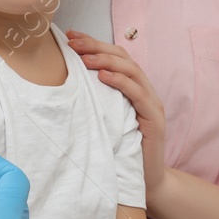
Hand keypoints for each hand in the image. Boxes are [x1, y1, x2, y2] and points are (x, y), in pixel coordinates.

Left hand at [65, 32, 166, 199]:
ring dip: (106, 61)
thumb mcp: (105, 121)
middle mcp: (145, 91)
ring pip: (132, 71)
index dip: (94, 44)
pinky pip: (138, 94)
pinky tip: (103, 77)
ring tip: (84, 57)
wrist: (145, 182)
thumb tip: (63, 84)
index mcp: (133, 88)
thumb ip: (95, 101)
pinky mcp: (155, 120)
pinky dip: (121, 82)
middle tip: (73, 42)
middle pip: (123, 58)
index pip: (115, 57)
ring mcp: (152, 104)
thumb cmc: (121, 151)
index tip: (70, 36)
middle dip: (96, 46)